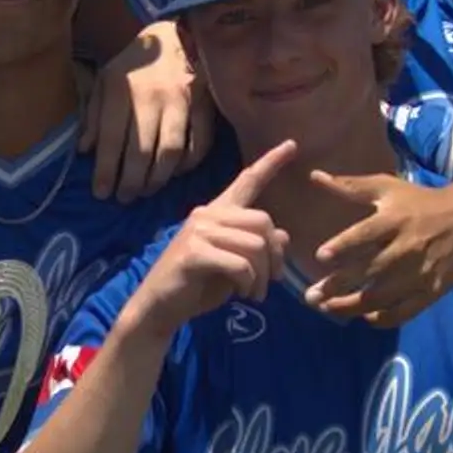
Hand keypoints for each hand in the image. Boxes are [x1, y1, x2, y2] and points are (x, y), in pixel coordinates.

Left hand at [80, 22, 214, 201]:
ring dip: (157, 179)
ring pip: (170, 152)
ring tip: (146, 190)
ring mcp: (181, 102)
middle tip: (124, 198)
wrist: (176, 35)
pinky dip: (187, 165)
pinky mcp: (204, 106)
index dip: (105, 171)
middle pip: (140, 152)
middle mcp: (151, 97)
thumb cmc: (135, 64)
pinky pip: (199, 145)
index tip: (100, 193)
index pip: (110, 139)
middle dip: (130, 182)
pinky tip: (174, 173)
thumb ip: (93, 114)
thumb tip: (84, 150)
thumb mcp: (105, 80)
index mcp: (121, 90)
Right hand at [131, 142, 294, 332]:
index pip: (247, 181)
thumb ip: (256, 248)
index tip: (292, 145)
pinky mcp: (194, 253)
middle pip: (263, 221)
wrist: (160, 307)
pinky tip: (241, 293)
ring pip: (255, 244)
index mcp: (217, 212)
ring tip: (254, 293)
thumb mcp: (235, 266)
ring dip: (262, 275)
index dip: (271, 163)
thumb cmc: (197, 286)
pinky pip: (240, 264)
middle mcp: (207, 214)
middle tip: (270, 281)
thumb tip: (283, 236)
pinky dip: (248, 282)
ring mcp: (198, 232)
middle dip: (274, 256)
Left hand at [304, 172, 452, 326]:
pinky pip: (405, 311)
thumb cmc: (421, 202)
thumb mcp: (387, 187)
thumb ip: (350, 186)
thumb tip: (314, 176)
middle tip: (311, 297)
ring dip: (352, 306)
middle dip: (338, 285)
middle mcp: (408, 247)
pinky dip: (383, 319)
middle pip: (370, 270)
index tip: (320, 257)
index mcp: (396, 219)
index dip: (343, 246)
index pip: (366, 234)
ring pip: (382, 296)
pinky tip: (365, 318)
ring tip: (327, 309)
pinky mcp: (433, 291)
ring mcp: (422, 272)